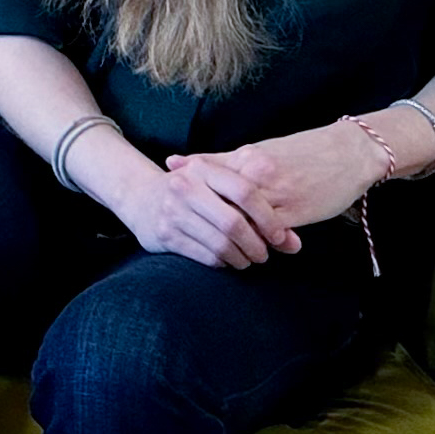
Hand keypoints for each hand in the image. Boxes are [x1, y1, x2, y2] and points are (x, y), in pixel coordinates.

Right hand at [74, 138, 298, 268]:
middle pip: (234, 222)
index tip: (280, 236)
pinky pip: (206, 256)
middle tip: (264, 254)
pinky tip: (227, 260)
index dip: (268, 217)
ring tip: (247, 259)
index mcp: (202, 170)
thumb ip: (255, 206)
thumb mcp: (216, 185)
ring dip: (242, 258)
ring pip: (221, 244)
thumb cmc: (191, 192)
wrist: (140, 196)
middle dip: (256, 245)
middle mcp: (185, 188)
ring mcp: (173, 212)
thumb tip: (294, 243)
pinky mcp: (166, 235)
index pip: (245, 191)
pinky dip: (223, 263)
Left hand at [163, 122, 384, 243]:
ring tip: (224, 251)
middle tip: (194, 238)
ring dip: (232, 239)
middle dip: (206, 224)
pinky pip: (270, 233)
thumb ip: (216, 160)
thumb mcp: (257, 151)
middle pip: (220, 205)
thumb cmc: (300, 152)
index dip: (188, 200)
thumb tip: (175, 162)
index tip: (173, 212)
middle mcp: (258, 175)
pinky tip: (253, 251)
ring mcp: (278, 195)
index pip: (205, 181)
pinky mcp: (297, 213)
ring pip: (244, 222)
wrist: (348, 152)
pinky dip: (259, 243)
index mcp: (246, 158)